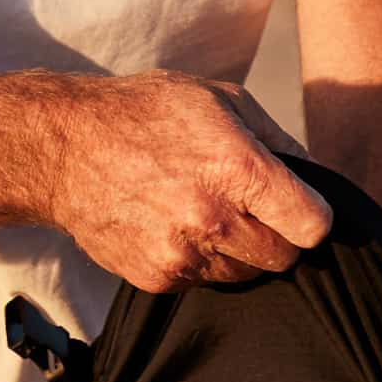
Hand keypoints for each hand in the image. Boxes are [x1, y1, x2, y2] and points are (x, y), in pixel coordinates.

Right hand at [47, 76, 334, 289]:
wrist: (64, 146)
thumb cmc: (148, 112)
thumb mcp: (222, 101)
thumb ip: (278, 140)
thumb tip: (317, 177)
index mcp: (238, 169)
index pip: (314, 225)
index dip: (313, 215)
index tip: (299, 206)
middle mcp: (213, 218)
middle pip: (285, 257)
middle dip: (279, 235)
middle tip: (253, 210)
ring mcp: (183, 253)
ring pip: (246, 275)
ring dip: (240, 252)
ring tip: (209, 213)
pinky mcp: (157, 277)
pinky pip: (204, 281)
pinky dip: (201, 261)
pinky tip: (176, 225)